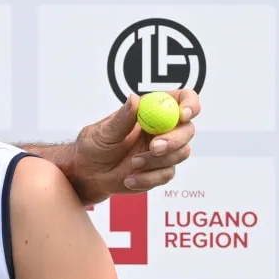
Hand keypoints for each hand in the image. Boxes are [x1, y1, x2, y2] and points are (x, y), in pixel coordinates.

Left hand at [71, 90, 199, 203]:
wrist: (88, 174)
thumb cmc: (94, 146)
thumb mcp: (103, 132)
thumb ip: (122, 119)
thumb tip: (134, 99)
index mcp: (152, 110)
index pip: (183, 100)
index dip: (190, 105)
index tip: (183, 115)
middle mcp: (163, 128)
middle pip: (187, 130)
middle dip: (174, 139)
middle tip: (154, 148)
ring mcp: (165, 151)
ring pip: (181, 153)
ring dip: (157, 161)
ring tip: (132, 164)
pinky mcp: (161, 170)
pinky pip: (167, 174)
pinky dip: (148, 178)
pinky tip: (129, 179)